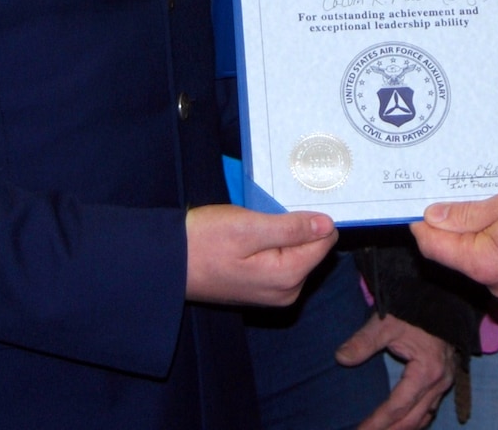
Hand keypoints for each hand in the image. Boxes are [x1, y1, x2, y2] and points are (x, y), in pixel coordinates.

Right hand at [184, 205, 336, 306]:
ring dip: (283, 234)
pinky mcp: (262, 288)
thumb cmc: (204, 242)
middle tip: (266, 212)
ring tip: (256, 222)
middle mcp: (288, 291)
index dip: (312, 217)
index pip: (325, 240)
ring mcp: (275, 293)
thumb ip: (292, 228)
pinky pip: (281, 261)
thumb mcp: (249, 227)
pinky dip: (272, 245)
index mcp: (289, 277)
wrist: (169, 265)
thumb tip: (328, 225)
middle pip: (312, 248)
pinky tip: (251, 235)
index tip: (289, 204)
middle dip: (297, 226)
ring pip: (297, 253)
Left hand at [336, 312, 453, 429]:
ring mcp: (445, 382)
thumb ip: (363, 341)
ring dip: (403, 429)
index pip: (397, 406)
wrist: (439, 299)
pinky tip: (401, 423)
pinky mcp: (444, 380)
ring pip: (424, 417)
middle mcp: (439, 382)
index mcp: (426, 371)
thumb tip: (341, 358)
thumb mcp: (386, 323)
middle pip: (412, 419)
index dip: (377, 422)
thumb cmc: (413, 310)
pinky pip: (430, 408)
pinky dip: (415, 420)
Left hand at [410, 179, 497, 296]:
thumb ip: (465, 214)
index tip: (417, 207)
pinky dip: (496, 245)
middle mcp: (494, 283)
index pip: (435, 249)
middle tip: (449, 198)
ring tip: (481, 206)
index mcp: (481, 264)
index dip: (421, 226)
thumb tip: (433, 216)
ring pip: (480, 261)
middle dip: (449, 230)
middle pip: (456, 256)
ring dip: (475, 236)